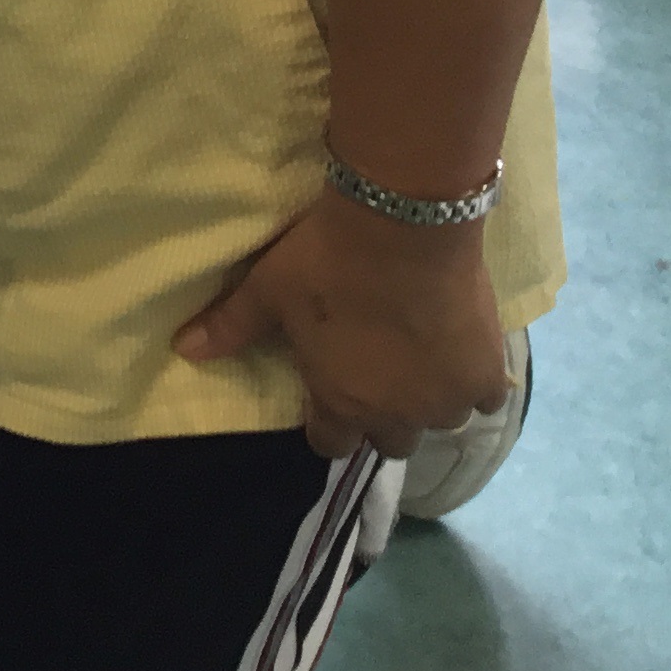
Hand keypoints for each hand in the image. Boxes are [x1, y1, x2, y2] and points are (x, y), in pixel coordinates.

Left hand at [173, 187, 513, 458]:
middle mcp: (398, 415)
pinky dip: (474, 385)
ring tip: (417, 363)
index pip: (331, 444)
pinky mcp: (488, 373)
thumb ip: (230, 327)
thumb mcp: (267, 291)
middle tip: (373, 375)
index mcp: (342, 403)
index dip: (326, 424)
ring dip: (427, 401)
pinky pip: (485, 400)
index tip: (324, 398)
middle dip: (380, 417)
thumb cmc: (326, 263)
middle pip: (390, 440)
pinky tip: (459, 356)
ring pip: (439, 422)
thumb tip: (182, 351)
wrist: (403, 226)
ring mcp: (448, 399)